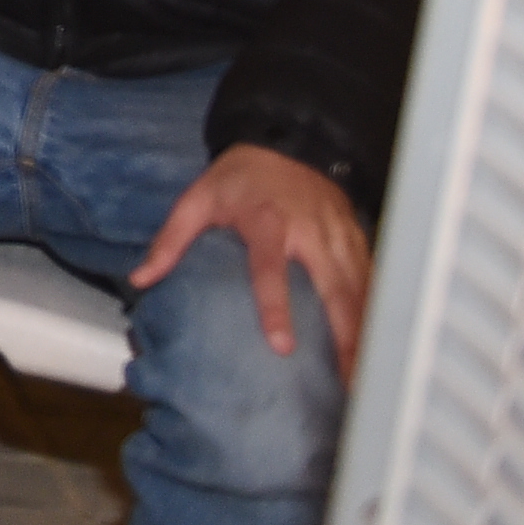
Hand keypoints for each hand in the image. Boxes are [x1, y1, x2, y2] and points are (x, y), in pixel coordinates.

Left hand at [131, 145, 370, 375]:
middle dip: (345, 336)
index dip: (276, 307)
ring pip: (361, 291)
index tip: (282, 346)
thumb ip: (171, 239)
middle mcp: (311, 233)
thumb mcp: (198, 199)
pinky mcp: (358, 240)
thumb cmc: (240, 178)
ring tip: (369, 378)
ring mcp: (340, 237)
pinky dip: (380, 314)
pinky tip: (382, 347)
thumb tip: (140, 279)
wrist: (288, 142)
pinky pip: (373, 281)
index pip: (271, 270)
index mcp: (268, 222)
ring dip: (367, 333)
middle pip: (335, 289)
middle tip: (348, 382)